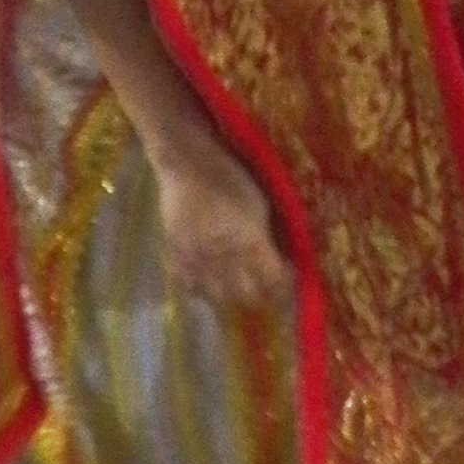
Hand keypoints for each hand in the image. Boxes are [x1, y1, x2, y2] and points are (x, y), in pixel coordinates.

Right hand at [155, 141, 291, 312]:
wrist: (188, 164)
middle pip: (247, 298)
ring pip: (219, 299)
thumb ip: (270, 236)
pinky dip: (204, 290)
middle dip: (260, 294)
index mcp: (250, 242)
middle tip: (264, 282)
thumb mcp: (261, 204)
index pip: (273, 283)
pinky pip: (191, 287)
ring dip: (232, 295)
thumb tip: (282, 259)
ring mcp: (198, 261)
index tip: (287, 279)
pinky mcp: (177, 258)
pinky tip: (210, 279)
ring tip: (237, 283)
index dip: (284, 286)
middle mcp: (225, 259)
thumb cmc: (232, 177)